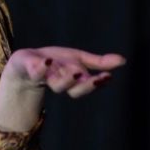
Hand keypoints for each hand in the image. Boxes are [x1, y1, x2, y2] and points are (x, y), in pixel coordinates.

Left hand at [3, 47, 126, 97]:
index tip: (107, 76)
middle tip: (93, 77)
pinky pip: (35, 70)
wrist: (25, 63)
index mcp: (73, 80)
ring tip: (73, 71)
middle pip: (74, 91)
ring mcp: (45, 77)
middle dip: (84, 85)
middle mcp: (60, 82)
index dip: (95, 84)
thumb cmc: (55, 63)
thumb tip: (123, 60)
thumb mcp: (78, 59)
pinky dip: (40, 67)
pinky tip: (46, 61)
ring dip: (66, 79)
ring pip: (57, 85)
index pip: (86, 86)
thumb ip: (99, 62)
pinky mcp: (30, 69)